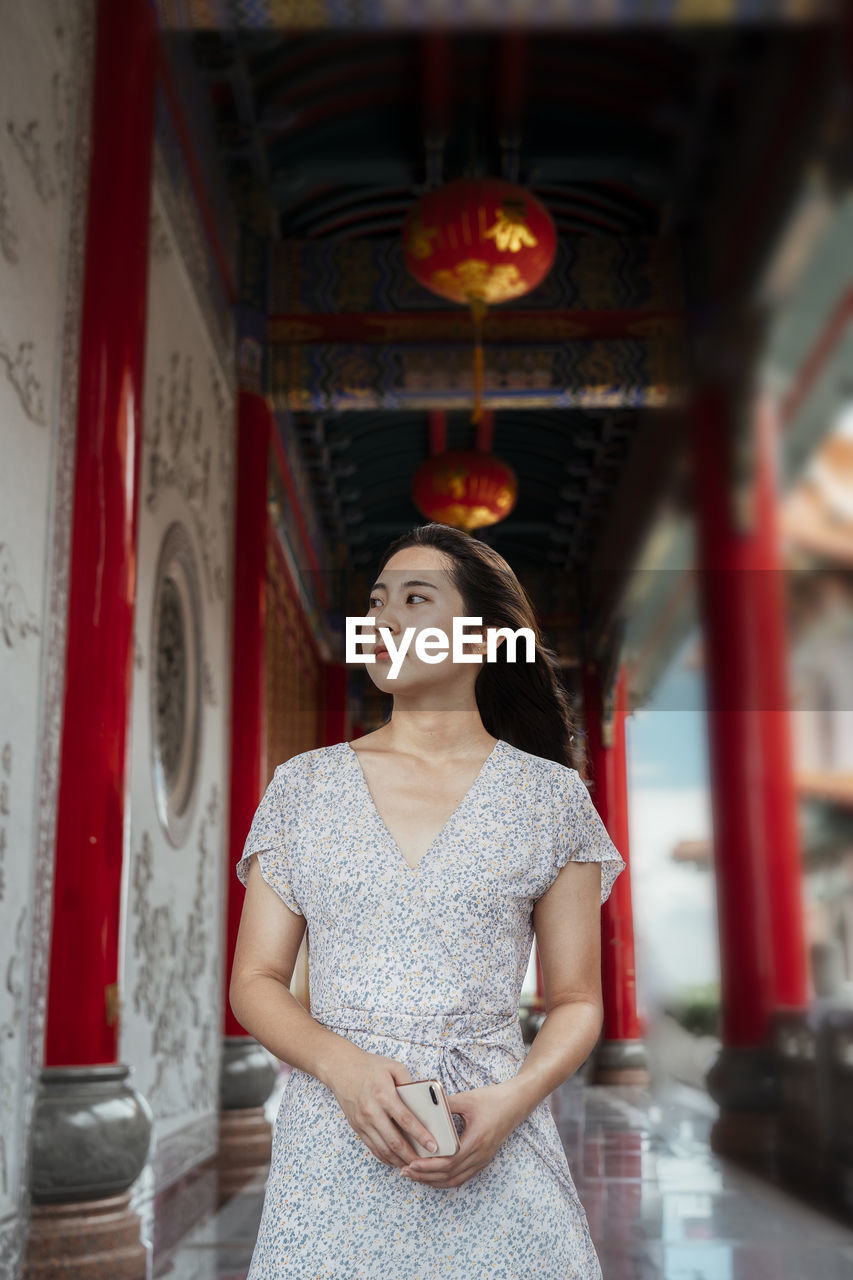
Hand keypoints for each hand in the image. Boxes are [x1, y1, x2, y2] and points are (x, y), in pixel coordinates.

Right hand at [325, 1047, 440, 1167]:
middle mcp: (372, 1111)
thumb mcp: (393, 1066)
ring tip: (413, 1165)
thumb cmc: (369, 1066)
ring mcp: (362, 1122)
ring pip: (383, 1149)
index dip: (421, 1135)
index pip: (406, 1120)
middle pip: (394, 1141)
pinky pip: (372, 1148)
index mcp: (383, 1094)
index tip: (433, 1146)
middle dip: (411, 1155)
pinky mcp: (357, 1128)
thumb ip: (409, 1081)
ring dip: (399, 1160)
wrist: (341, 1068)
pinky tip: (396, 1160)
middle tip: (426, 1163)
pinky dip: (385, 1157)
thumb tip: (423, 1099)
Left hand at [400, 1081, 520, 1188]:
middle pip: (449, 1176)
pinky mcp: (484, 1159)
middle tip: (405, 1172)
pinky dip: (446, 1179)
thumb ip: (445, 1104)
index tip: (410, 1164)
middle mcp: (481, 1155)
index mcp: (476, 1140)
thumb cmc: (493, 1099)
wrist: (517, 1102)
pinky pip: (463, 1176)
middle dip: (425, 1177)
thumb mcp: (467, 1098)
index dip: (428, 1167)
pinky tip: (434, 1175)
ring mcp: (483, 1159)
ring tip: (416, 1176)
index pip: (448, 1163)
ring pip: (456, 1180)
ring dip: (434, 1181)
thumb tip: (423, 1107)